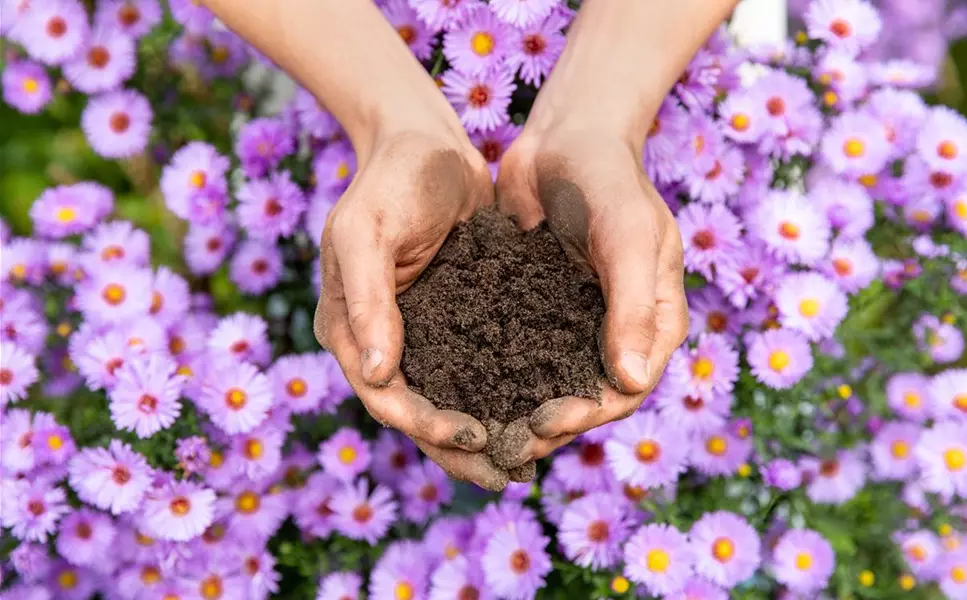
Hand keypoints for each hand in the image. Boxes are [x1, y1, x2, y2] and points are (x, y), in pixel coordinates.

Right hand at [313, 127, 508, 490]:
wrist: (425, 141)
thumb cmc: (390, 179)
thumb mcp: (366, 232)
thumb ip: (367, 300)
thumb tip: (374, 374)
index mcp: (350, 328)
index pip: (384, 396)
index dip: (423, 424)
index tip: (471, 434)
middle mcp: (381, 341)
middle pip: (416, 413)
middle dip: (457, 449)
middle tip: (507, 475)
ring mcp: (420, 333)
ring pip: (448, 400)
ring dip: (481, 434)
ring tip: (524, 461)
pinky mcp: (455, 318)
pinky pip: (475, 368)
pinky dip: (499, 394)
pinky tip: (536, 411)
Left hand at [491, 126, 688, 468]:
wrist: (566, 137)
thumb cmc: (611, 180)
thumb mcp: (629, 237)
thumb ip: (632, 307)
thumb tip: (630, 384)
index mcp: (652, 323)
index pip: (625, 391)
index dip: (587, 417)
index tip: (543, 426)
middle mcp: (614, 331)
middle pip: (584, 398)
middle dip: (546, 426)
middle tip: (500, 444)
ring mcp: (572, 322)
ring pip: (547, 381)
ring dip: (516, 408)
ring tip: (476, 430)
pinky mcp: (533, 307)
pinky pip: (516, 348)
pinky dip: (493, 370)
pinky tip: (457, 386)